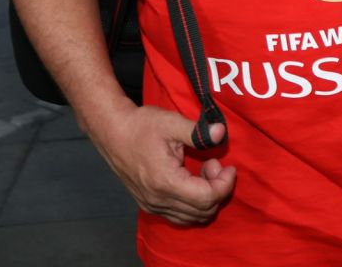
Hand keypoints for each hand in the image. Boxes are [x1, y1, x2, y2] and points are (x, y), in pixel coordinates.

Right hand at [90, 106, 235, 225]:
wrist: (112, 132)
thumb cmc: (141, 125)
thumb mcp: (171, 122)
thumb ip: (198, 132)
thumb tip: (221, 133)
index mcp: (166, 182)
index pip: (207, 198)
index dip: (224, 184)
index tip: (229, 167)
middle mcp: (158, 200)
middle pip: (202, 212)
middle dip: (218, 190)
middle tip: (214, 164)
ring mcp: (152, 205)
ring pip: (191, 218)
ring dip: (206, 198)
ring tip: (204, 171)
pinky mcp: (149, 204)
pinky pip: (179, 215)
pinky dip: (193, 204)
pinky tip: (192, 180)